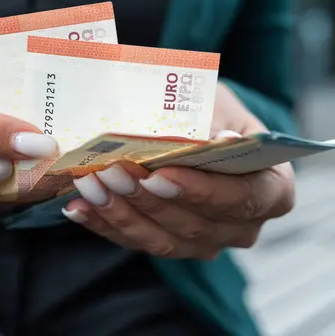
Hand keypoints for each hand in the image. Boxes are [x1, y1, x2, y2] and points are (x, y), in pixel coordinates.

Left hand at [62, 82, 294, 259]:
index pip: (243, 199)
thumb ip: (209, 123)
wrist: (198, 126)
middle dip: (146, 199)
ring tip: (88, 186)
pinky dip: (104, 223)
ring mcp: (203, 241)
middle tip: (110, 172)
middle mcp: (240, 224)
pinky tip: (78, 206)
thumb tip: (207, 138)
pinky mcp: (167, 243)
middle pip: (195, 225)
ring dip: (120, 212)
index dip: (201, 191)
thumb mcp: (215, 103)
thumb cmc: (211, 111)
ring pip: (161, 239)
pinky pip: (134, 241)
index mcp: (270, 188)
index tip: (160, 174)